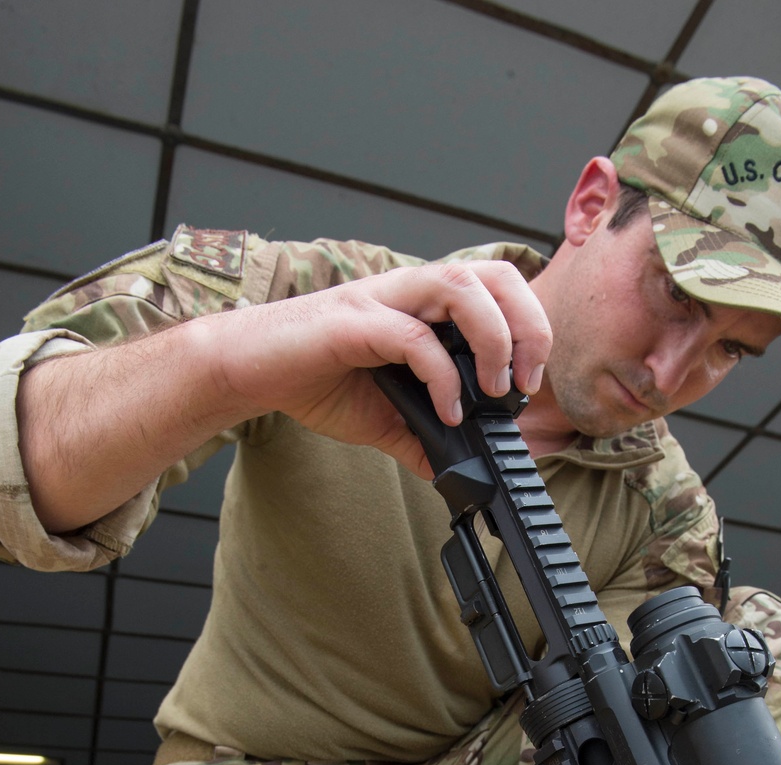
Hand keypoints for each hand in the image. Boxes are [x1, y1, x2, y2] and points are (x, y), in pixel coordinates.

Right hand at [217, 259, 551, 475]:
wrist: (251, 370)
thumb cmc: (313, 379)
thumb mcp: (384, 419)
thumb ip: (423, 438)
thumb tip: (455, 474)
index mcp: (424, 305)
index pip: (498, 288)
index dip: (529, 328)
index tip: (528, 384)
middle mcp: (409, 290)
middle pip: (493, 274)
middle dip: (526, 324)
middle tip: (525, 381)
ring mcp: (382, 300)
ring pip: (460, 286)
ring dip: (493, 338)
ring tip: (494, 389)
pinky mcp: (354, 320)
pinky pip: (413, 337)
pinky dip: (441, 378)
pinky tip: (447, 412)